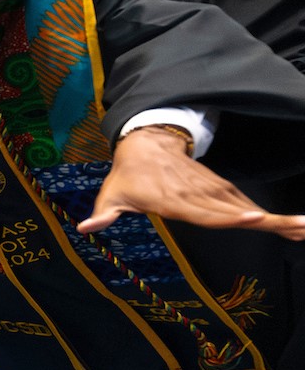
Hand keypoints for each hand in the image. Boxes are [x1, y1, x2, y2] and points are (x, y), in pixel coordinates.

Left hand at [80, 126, 304, 239]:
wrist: (147, 142)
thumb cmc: (127, 175)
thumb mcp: (111, 193)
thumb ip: (103, 214)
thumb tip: (85, 227)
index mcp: (174, 200)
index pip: (205, 211)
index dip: (229, 216)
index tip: (255, 218)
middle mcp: (198, 196)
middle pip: (237, 212)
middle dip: (270, 221)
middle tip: (302, 227)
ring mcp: (212, 191)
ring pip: (248, 207)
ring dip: (278, 218)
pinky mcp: (220, 189)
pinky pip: (245, 204)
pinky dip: (268, 215)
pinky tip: (291, 226)